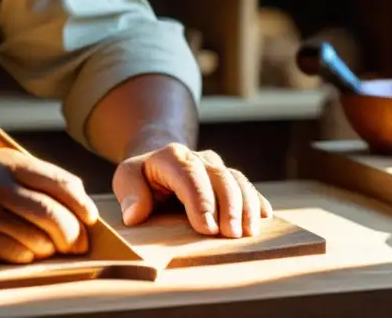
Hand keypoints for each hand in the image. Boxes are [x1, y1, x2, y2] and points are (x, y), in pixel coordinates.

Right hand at [0, 149, 98, 263]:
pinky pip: (18, 255)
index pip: (59, 184)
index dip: (82, 206)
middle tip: (79, 244)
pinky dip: (29, 256)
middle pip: (52, 215)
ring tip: (48, 246)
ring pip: (38, 239)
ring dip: (50, 248)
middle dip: (73, 234)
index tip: (91, 220)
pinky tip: (24, 249)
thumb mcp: (1, 164)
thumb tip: (84, 207)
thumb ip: (40, 177)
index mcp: (8, 162)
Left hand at [112, 143, 272, 237]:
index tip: (207, 228)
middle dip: (228, 206)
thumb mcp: (126, 179)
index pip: (188, 174)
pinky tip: (265, 217)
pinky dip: (257, 201)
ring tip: (248, 233)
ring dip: (246, 206)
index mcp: (171, 156)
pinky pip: (248, 186)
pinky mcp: (230, 178)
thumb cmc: (141, 178)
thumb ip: (129, 193)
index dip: (200, 199)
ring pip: (237, 180)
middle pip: (219, 177)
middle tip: (232, 235)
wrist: (158, 164)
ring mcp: (217, 166)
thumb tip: (134, 215)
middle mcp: (198, 158)